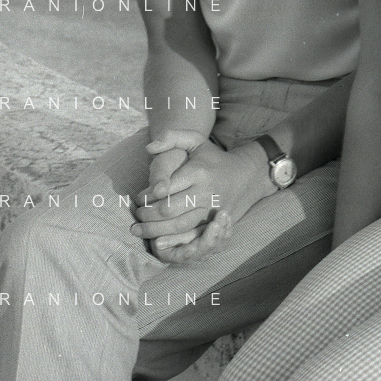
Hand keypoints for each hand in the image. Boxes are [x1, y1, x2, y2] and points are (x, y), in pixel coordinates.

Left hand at [132, 135, 274, 264]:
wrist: (245, 176)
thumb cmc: (212, 157)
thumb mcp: (195, 140)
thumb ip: (171, 137)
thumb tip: (148, 148)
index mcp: (198, 172)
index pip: (165, 188)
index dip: (146, 196)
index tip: (137, 198)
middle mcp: (205, 192)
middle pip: (168, 210)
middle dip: (147, 215)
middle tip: (136, 215)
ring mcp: (211, 210)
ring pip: (178, 226)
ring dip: (154, 231)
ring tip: (139, 230)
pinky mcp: (215, 224)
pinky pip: (191, 237)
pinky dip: (173, 243)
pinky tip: (158, 243)